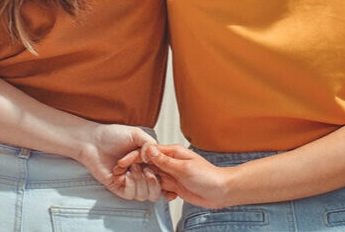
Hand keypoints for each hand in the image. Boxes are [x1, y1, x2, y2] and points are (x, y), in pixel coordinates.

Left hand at [75, 123, 167, 201]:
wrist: (93, 141)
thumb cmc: (112, 135)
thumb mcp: (137, 134)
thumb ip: (150, 144)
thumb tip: (155, 159)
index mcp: (149, 162)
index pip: (164, 176)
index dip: (169, 178)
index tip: (168, 174)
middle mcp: (141, 174)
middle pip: (157, 190)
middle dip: (155, 182)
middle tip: (147, 170)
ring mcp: (131, 182)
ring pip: (145, 195)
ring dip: (141, 182)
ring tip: (132, 167)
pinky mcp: (119, 188)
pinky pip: (131, 194)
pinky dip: (131, 185)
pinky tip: (125, 175)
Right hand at [117, 143, 231, 208]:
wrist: (221, 191)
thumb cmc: (208, 176)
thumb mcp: (184, 168)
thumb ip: (165, 161)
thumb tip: (149, 150)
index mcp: (173, 152)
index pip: (149, 152)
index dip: (135, 157)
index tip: (122, 162)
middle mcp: (171, 162)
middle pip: (149, 164)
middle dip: (137, 170)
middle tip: (125, 176)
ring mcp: (173, 174)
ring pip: (153, 177)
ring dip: (148, 182)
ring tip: (140, 187)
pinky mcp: (175, 186)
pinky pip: (161, 188)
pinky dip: (158, 192)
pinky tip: (160, 195)